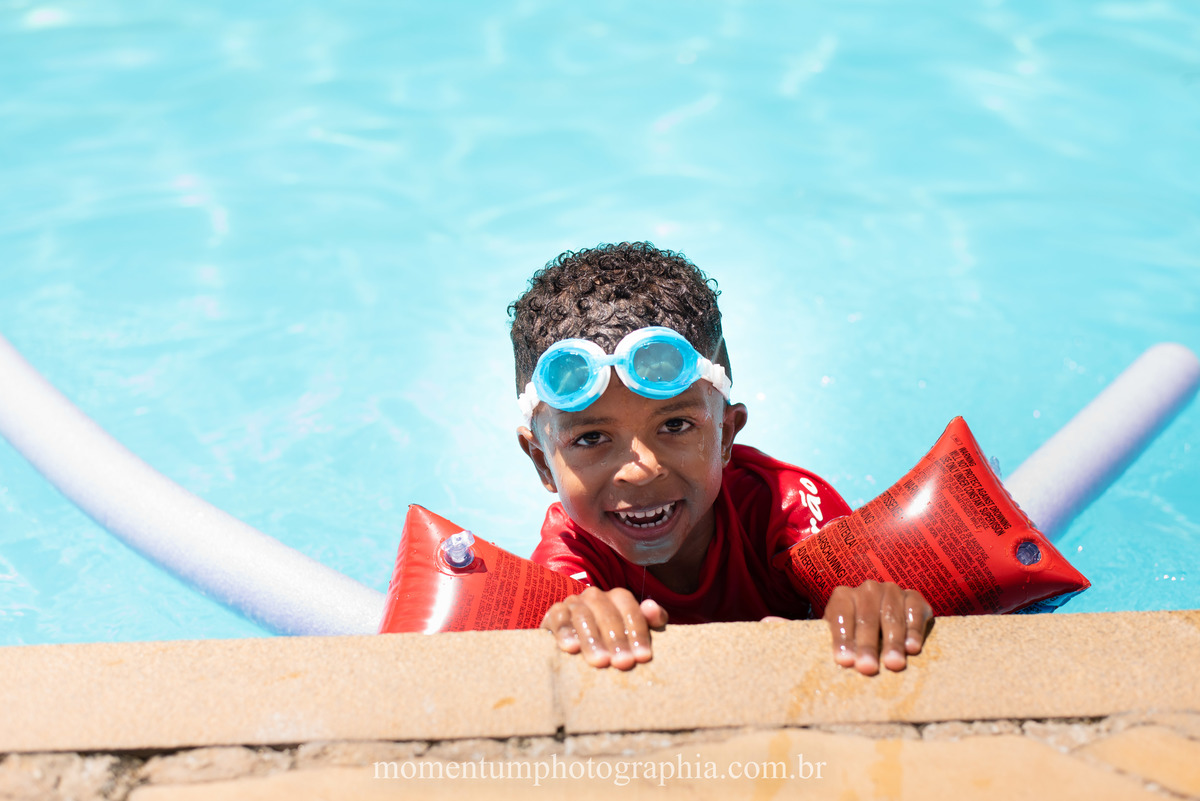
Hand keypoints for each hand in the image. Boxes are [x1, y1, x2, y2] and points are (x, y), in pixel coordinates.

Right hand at [541, 587, 667, 669]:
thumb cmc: (611, 641)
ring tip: (600, 661)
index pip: (630, 609)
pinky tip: (571, 648)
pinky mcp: (554, 614)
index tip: (642, 657)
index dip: (637, 633)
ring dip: (593, 639)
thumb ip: (650, 621)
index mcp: (617, 598)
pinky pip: (558, 618)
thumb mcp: (633, 632)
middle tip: (623, 663)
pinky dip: (565, 632)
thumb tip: (652, 608)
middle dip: (617, 639)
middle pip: (607, 613)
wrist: (574, 643)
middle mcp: (595, 597)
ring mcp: (573, 603)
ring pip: (583, 615)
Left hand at [822, 580, 931, 674]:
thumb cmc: (858, 633)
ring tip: (893, 663)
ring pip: (891, 617)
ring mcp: (891, 591)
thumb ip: (843, 645)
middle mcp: (868, 590)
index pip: (841, 616)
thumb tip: (845, 664)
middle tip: (868, 667)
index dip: (843, 638)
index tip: (845, 661)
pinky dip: (914, 631)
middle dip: (867, 645)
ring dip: (893, 642)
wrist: (884, 616)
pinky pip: (914, 613)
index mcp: (844, 596)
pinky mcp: (914, 597)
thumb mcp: (845, 635)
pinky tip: (913, 648)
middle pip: (867, 619)